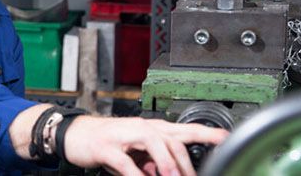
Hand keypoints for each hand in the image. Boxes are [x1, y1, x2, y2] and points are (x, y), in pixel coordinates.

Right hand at [63, 116, 228, 175]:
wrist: (75, 135)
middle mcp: (141, 128)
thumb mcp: (135, 155)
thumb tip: (169, 175)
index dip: (206, 133)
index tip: (226, 139)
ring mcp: (123, 135)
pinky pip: (124, 161)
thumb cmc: (108, 143)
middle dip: (186, 161)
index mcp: (151, 129)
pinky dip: (135, 174)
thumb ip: (153, 164)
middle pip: (172, 137)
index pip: (184, 129)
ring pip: (152, 142)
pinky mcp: (106, 147)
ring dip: (166, 162)